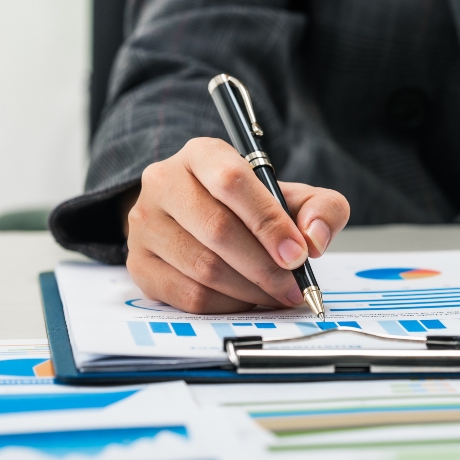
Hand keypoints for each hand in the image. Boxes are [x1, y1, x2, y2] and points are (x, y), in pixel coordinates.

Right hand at [121, 137, 349, 312]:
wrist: (198, 219)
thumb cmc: (249, 207)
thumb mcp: (292, 196)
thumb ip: (321, 208)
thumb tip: (315, 238)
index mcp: (202, 154)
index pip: (232, 181)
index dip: (269, 222)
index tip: (298, 255)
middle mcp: (164, 181)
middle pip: (217, 229)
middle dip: (264, 266)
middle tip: (293, 287)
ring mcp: (145, 224)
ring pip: (203, 267)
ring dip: (249, 290)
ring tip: (275, 295)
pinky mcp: (138, 264)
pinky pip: (187, 295)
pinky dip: (226, 305)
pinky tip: (246, 300)